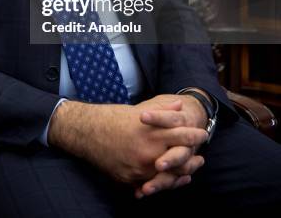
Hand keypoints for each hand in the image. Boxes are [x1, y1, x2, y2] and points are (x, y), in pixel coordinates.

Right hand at [48, 95, 207, 185]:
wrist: (87, 133)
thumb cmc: (112, 118)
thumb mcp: (138, 111)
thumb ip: (162, 109)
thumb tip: (180, 105)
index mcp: (149, 133)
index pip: (180, 135)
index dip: (194, 135)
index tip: (202, 133)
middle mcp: (146, 152)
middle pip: (178, 159)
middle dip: (192, 158)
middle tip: (200, 157)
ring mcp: (138, 168)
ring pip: (167, 176)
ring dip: (181, 173)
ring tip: (190, 170)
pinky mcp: (130, 179)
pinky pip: (150, 183)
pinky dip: (162, 181)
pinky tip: (170, 178)